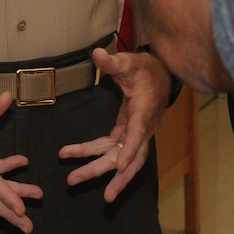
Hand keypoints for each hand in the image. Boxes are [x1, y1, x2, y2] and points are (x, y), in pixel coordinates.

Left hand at [59, 48, 171, 199]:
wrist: (159, 76)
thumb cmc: (145, 70)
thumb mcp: (129, 63)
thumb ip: (113, 62)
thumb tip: (97, 53)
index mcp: (144, 112)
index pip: (138, 134)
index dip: (130, 150)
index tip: (119, 166)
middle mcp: (141, 129)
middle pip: (124, 157)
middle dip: (100, 170)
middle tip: (74, 180)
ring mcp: (134, 134)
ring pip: (118, 159)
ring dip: (96, 171)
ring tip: (73, 180)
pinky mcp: (126, 134)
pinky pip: (111, 150)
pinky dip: (95, 157)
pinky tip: (77, 160)